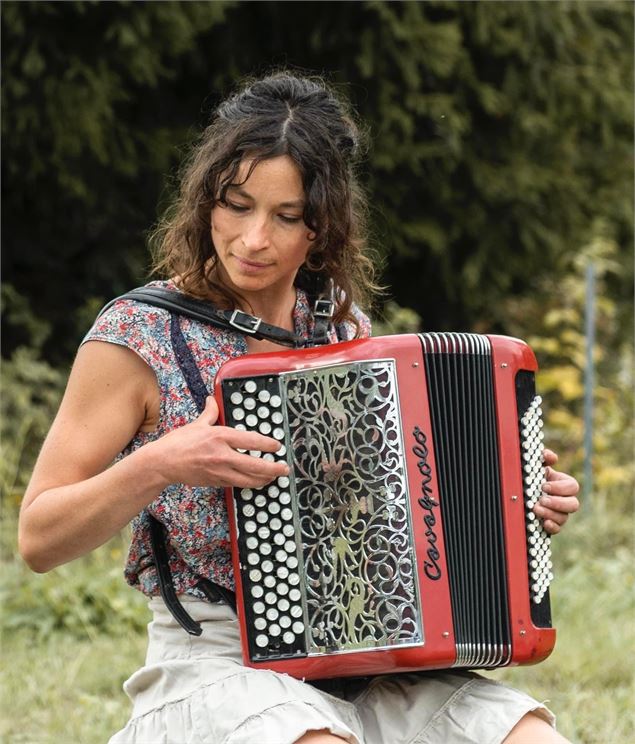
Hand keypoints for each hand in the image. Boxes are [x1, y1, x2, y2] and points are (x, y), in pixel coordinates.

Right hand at [153, 396, 288, 488]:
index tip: (277, 446)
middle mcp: (222, 455)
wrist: (163, 463)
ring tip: (274, 477)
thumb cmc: (178, 443)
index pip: (250, 440)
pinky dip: (249, 483)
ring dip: (264, 479)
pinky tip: (256, 481)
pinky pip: (237, 484)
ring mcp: (219, 471)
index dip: (267, 444)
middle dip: (273, 468)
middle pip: (254, 465)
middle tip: (284, 468)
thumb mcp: (196, 424)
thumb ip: (210, 413)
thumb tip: (212, 400)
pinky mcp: (216, 482)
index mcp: (219, 436)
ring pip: (248, 479)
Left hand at [533, 449, 579, 534]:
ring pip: (564, 517)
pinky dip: (552, 526)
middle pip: (573, 505)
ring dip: (551, 514)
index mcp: (563, 484)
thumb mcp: (537, 465)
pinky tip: (543, 523)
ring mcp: (560, 513)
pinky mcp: (552, 523)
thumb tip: (548, 455)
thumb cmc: (533, 477)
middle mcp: (565, 500)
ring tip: (536, 509)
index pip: (573, 486)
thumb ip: (544, 457)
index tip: (544, 486)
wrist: (522, 492)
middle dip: (558, 503)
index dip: (560, 488)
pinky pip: (557, 529)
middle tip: (542, 499)